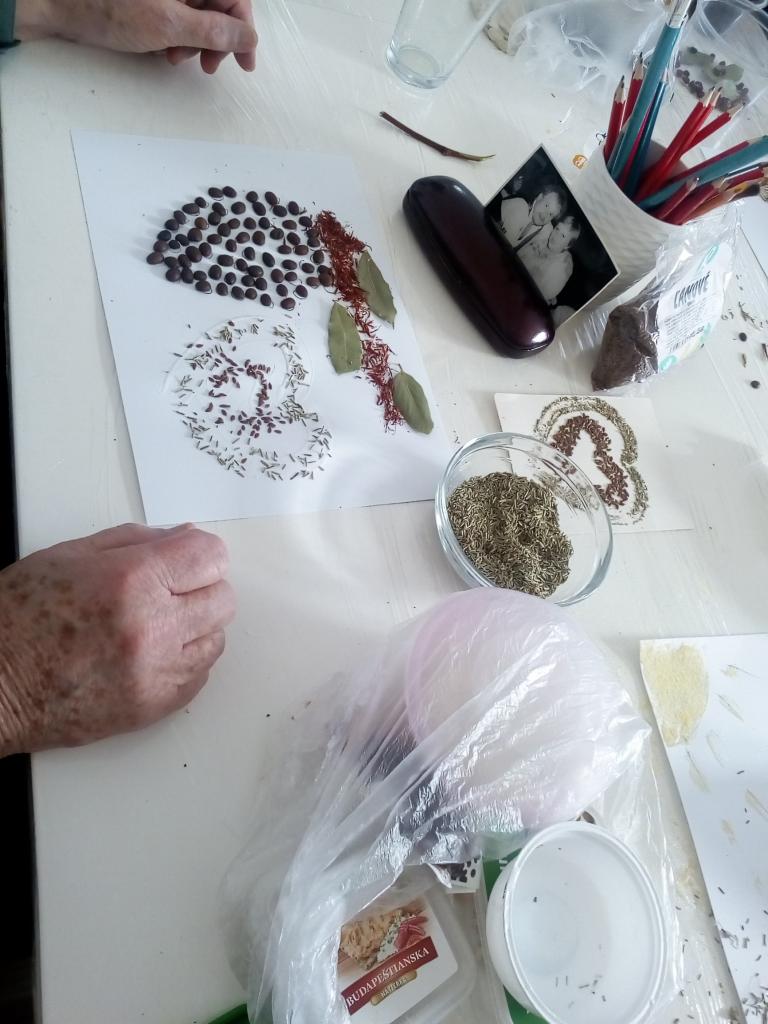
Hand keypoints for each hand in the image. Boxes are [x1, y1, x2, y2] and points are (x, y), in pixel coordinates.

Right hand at [0, 523, 235, 754]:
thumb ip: (137, 541)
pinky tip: (149, 655)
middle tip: (166, 593)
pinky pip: (199, 676)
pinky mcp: (155, 706)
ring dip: (194, 628)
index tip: (182, 560)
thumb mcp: (71, 555)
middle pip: (223, 598)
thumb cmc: (18, 616)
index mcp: (132, 580)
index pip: (211, 556)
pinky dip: (183, 663)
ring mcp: (156, 671)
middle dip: (199, 589)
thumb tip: (183, 537)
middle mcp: (152, 626)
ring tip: (153, 627)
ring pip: (216, 638)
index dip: (197, 555)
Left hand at [15, 0, 257, 73]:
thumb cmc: (106, 8)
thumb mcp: (168, 24)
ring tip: (175, 57)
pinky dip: (178, 35)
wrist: (57, 4)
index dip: (244, 29)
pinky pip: (180, 14)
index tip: (245, 62)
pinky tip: (166, 49)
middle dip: (216, 38)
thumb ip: (213, 31)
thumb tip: (247, 37)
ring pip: (199, 12)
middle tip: (207, 66)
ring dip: (196, 41)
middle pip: (218, 5)